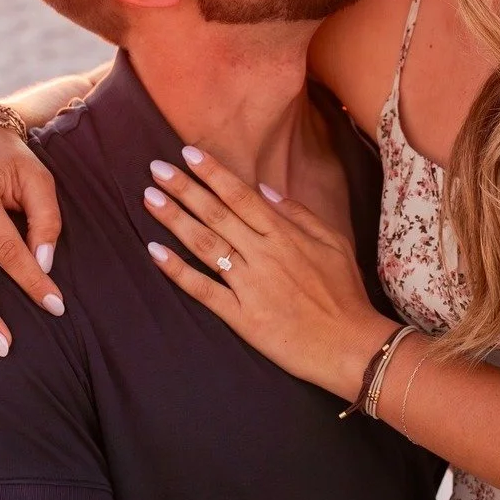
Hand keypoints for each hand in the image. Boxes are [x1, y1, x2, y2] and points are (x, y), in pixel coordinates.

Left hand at [141, 146, 394, 399]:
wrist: (349, 345)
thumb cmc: (343, 292)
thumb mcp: (332, 242)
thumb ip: (298, 212)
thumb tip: (264, 188)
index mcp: (283, 234)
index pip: (240, 195)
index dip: (213, 173)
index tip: (188, 154)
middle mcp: (262, 254)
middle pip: (216, 214)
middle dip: (184, 188)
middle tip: (157, 168)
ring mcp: (249, 285)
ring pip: (205, 246)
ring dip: (175, 220)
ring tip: (150, 198)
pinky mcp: (241, 316)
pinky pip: (203, 290)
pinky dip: (177, 272)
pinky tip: (155, 253)